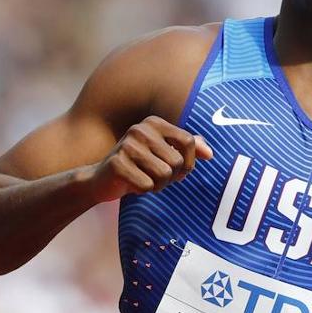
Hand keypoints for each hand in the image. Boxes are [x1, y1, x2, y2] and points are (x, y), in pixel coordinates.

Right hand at [87, 116, 212, 202]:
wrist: (101, 179)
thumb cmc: (139, 165)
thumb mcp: (164, 152)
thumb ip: (188, 148)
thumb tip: (210, 153)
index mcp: (154, 123)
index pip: (188, 141)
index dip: (190, 162)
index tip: (180, 171)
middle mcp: (140, 129)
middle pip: (177, 161)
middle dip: (172, 177)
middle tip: (157, 178)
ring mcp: (127, 145)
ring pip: (164, 175)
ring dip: (159, 185)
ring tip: (146, 180)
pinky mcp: (117, 164)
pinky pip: (147, 185)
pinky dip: (143, 190)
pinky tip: (132, 184)